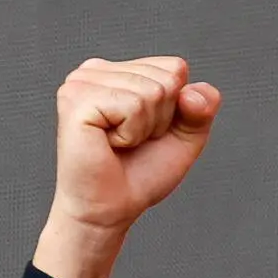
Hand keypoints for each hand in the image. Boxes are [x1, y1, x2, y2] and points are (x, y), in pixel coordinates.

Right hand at [33, 55, 222, 277]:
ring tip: (118, 143)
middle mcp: (95, 70)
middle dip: (160, 119)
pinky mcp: (76, 101)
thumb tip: (194, 93)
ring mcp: (81, 82)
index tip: (146, 131)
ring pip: (152, 91)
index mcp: (117, 71)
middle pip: (167, 78)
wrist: (111, 209)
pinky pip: (133, 106)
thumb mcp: (184, 137)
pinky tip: (108, 144)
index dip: (175, 108)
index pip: (175, 67)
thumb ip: (201, 108)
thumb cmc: (140, 173)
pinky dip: (131, 134)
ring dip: (145, 128)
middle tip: (131, 141)